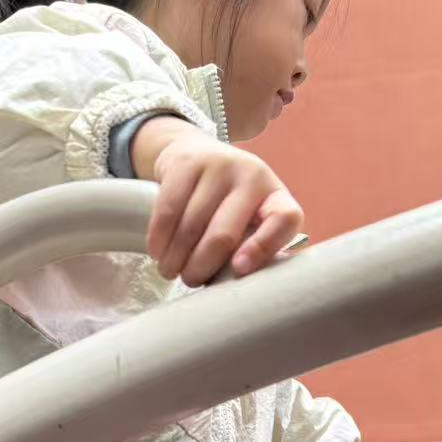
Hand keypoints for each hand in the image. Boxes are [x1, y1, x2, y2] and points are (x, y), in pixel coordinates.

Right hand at [135, 119, 303, 284]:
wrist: (197, 152)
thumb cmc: (227, 204)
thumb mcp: (248, 220)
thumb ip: (247, 247)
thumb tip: (229, 289)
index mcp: (276, 197)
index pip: (284, 220)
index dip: (263, 247)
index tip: (239, 270)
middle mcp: (253, 176)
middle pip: (224, 234)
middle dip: (201, 266)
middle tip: (190, 280)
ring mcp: (219, 165)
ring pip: (192, 225)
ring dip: (176, 257)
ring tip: (170, 270)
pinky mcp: (187, 162)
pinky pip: (169, 209)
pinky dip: (159, 237)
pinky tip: (157, 251)